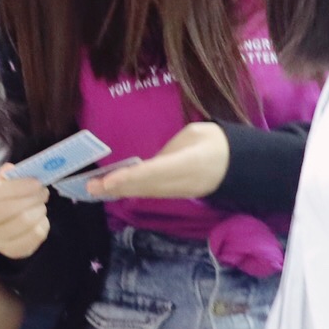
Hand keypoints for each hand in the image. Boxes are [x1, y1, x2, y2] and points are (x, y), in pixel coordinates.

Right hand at [0, 170, 50, 258]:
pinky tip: (40, 218)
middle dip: (30, 199)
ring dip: (38, 210)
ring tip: (41, 204)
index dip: (16, 187)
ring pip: (22, 224)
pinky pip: (33, 238)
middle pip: (6, 210)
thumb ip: (6, 176)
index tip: (36, 183)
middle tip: (43, 192)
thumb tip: (12, 170)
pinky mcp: (8, 251)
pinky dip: (42, 225)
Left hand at [86, 122, 229, 201]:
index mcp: (189, 163)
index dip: (131, 178)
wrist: (238, 164)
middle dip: (117, 187)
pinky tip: (112, 190)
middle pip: (145, 187)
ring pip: (145, 192)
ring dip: (119, 192)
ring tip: (94, 189)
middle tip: (90, 186)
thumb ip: (170, 149)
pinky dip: (129, 191)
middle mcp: (182, 182)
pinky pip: (150, 192)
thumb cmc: (216, 141)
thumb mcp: (195, 134)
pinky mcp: (176, 194)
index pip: (155, 172)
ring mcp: (179, 191)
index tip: (110, 181)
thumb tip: (151, 162)